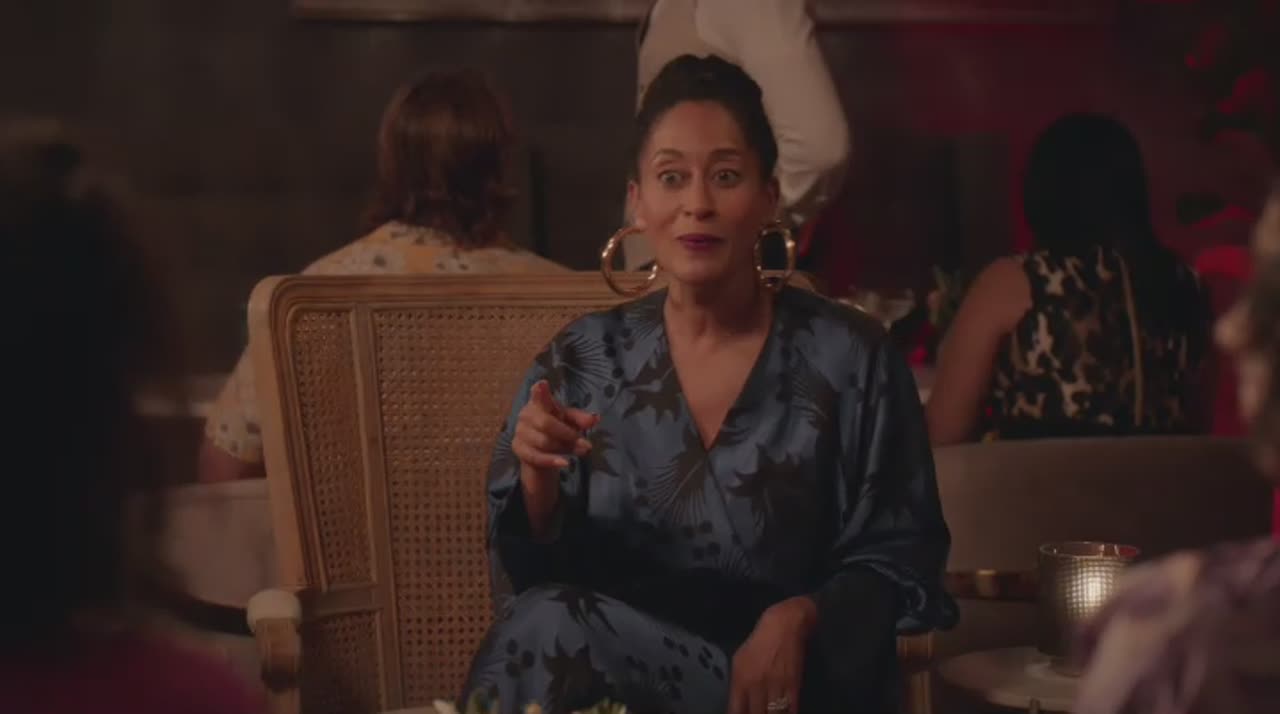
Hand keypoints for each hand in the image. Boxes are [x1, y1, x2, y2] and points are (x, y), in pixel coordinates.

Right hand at [511, 380, 597, 530]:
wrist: (541, 454)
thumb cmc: (557, 430)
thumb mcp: (571, 422)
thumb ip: (581, 419)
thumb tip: (594, 419)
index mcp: (539, 403)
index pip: (538, 395)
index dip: (540, 391)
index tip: (542, 384)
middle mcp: (526, 415)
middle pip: (546, 424)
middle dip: (568, 434)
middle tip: (586, 444)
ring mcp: (520, 432)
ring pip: (544, 442)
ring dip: (565, 448)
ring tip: (582, 451)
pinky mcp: (518, 449)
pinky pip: (536, 457)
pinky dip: (551, 461)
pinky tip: (565, 463)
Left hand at [729, 596, 817, 713]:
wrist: (785, 624)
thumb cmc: (760, 641)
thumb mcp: (740, 660)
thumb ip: (738, 684)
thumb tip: (738, 705)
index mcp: (741, 678)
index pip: (736, 710)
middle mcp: (756, 685)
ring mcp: (775, 686)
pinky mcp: (794, 685)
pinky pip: (790, 709)